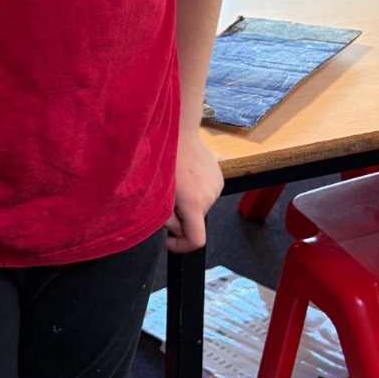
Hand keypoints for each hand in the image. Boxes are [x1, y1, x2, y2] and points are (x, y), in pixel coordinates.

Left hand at [165, 127, 223, 253]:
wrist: (180, 131)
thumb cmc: (165, 159)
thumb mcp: (158, 192)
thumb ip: (165, 216)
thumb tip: (172, 228)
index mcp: (195, 204)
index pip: (197, 239)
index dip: (182, 246)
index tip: (169, 240)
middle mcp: (210, 197)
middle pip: (196, 221)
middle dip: (180, 217)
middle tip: (166, 199)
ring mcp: (217, 186)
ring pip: (200, 206)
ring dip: (188, 202)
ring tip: (176, 182)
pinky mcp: (219, 176)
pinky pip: (206, 192)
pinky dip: (195, 191)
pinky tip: (185, 175)